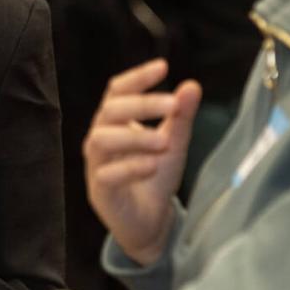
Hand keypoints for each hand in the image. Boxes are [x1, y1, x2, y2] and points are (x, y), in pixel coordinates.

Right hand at [84, 59, 199, 264]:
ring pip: (101, 140)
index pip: (118, 90)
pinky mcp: (100, 191)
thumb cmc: (155, 176)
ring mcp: (96, 164)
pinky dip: (129, 168)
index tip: (163, 67)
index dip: (137, 77)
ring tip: (163, 141)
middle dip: (141, 105)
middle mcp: (100, 137)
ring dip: (134, 137)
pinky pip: (107, 174)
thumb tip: (192, 85)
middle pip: (110, 110)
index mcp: (115, 121)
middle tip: (172, 105)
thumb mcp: (173, 144)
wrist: (149, 222)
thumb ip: (180, 117)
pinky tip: (152, 165)